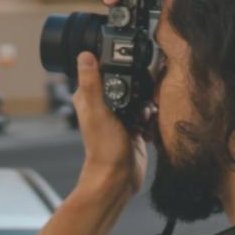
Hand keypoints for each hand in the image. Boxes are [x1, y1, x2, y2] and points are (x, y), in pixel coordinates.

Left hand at [71, 52, 145, 204]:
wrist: (119, 178)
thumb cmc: (104, 149)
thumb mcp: (99, 111)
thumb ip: (92, 84)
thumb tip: (84, 56)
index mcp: (88, 97)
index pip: (101, 69)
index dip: (116, 65)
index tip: (129, 69)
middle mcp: (103, 104)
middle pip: (125, 81)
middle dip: (138, 87)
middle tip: (140, 102)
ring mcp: (119, 115)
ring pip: (139, 96)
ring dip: (146, 104)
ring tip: (143, 117)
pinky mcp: (133, 126)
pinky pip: (147, 112)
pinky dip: (151, 118)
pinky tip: (147, 128)